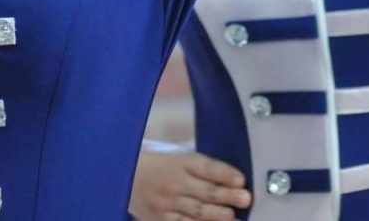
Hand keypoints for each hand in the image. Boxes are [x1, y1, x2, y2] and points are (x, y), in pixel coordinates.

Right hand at [130, 147, 251, 220]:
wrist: (124, 174)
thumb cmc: (159, 163)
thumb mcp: (178, 154)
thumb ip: (201, 164)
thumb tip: (231, 175)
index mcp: (181, 161)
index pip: (206, 167)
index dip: (224, 173)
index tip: (240, 179)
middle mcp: (174, 181)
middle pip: (205, 190)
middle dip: (227, 196)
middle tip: (245, 198)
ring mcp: (166, 202)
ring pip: (195, 211)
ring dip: (215, 215)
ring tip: (231, 217)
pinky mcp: (159, 218)